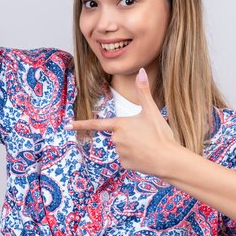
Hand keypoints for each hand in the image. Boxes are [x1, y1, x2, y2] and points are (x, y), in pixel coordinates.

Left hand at [64, 68, 180, 176]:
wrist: (168, 159)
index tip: (68, 125)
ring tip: (148, 146)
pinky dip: (135, 157)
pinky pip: (127, 158)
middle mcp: (116, 139)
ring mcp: (119, 153)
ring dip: (133, 146)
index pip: (96, 124)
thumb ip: (144, 90)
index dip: (81, 124)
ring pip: (123, 146)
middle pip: (118, 134)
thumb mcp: (152, 110)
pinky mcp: (125, 165)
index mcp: (120, 124)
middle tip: (147, 136)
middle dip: (130, 134)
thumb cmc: (160, 134)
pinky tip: (145, 157)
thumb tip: (141, 70)